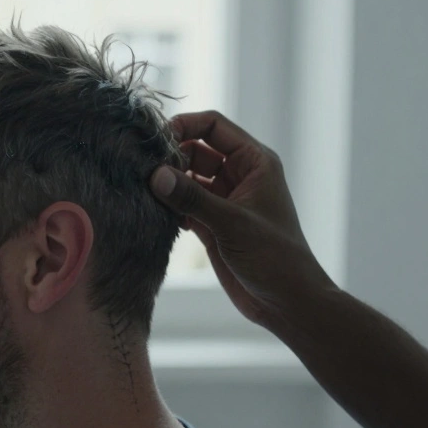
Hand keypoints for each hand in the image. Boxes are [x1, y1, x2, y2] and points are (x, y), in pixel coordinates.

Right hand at [150, 110, 335, 328]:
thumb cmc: (274, 257)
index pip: (214, 126)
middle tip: (142, 168)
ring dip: (168, 183)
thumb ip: (193, 198)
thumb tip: (155, 175)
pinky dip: (170, 206)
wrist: (286, 301)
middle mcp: (239, 176)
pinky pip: (185, 204)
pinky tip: (153, 212)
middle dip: (171, 156)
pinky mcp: (213, 224)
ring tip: (141, 189)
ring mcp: (225, 200)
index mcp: (255, 163)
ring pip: (188, 178)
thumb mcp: (232, 223)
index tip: (156, 138)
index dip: (185, 126)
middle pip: (196, 150)